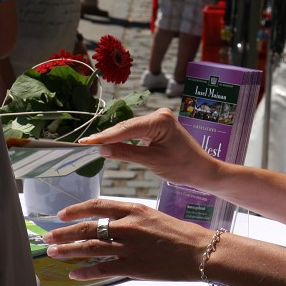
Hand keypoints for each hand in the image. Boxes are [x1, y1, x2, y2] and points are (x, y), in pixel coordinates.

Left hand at [43, 199, 208, 281]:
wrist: (199, 250)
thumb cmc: (181, 233)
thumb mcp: (155, 216)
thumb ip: (132, 218)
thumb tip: (110, 224)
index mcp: (135, 209)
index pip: (98, 205)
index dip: (76, 210)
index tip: (63, 214)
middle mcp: (128, 225)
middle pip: (88, 227)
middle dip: (64, 232)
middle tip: (49, 235)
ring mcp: (129, 246)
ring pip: (89, 247)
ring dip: (68, 250)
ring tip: (54, 252)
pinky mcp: (132, 266)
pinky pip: (101, 269)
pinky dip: (85, 272)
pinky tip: (74, 274)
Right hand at [80, 108, 221, 189]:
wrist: (202, 170)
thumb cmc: (183, 167)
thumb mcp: (152, 162)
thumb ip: (126, 154)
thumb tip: (101, 149)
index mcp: (160, 120)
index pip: (126, 128)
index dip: (104, 136)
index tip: (86, 142)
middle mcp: (159, 115)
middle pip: (126, 127)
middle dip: (106, 136)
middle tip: (83, 144)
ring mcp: (158, 120)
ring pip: (129, 129)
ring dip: (113, 138)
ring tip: (91, 145)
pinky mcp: (157, 126)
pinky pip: (135, 132)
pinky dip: (123, 139)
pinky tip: (109, 144)